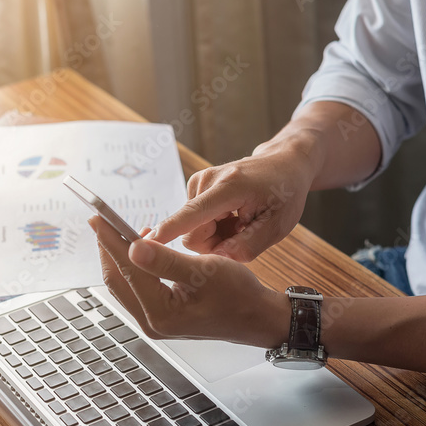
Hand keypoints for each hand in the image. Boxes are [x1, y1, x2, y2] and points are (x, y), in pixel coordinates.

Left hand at [90, 216, 289, 347]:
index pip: (125, 270)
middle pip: (117, 280)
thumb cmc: (238, 295)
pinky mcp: (161, 316)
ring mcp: (155, 321)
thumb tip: (132, 248)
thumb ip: (166, 260)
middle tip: (101, 221)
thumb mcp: (205, 271)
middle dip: (108, 248)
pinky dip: (134, 266)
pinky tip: (140, 249)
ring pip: (125, 284)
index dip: (110, 241)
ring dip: (120, 256)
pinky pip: (136, 288)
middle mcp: (152, 322)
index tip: (98, 218)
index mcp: (161, 314)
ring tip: (120, 230)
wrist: (256, 317)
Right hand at [150, 145, 315, 261]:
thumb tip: (216, 261)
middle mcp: (206, 181)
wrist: (283, 164)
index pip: (191, 215)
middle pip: (190, 234)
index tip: (140, 244)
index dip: (166, 232)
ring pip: (192, 231)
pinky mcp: (194, 188)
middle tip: (242, 233)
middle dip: (214, 244)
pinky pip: (194, 223)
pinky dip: (214, 227)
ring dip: (216, 236)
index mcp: (229, 188)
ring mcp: (197, 183)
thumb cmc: (284, 193)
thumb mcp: (277, 226)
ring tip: (240, 221)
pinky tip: (232, 216)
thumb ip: (247, 247)